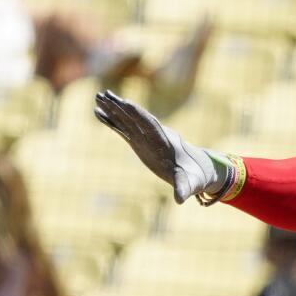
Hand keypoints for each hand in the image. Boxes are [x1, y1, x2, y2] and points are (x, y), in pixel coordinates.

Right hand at [93, 90, 225, 203]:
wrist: (198, 170)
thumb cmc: (195, 177)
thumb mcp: (189, 184)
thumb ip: (183, 188)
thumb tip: (180, 200)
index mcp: (166, 142)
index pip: (151, 125)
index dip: (138, 114)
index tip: (125, 102)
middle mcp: (155, 136)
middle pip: (137, 118)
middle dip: (121, 107)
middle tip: (104, 95)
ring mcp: (146, 138)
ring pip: (128, 121)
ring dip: (114, 110)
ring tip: (98, 97)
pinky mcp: (140, 143)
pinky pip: (124, 130)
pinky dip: (112, 122)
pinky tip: (99, 113)